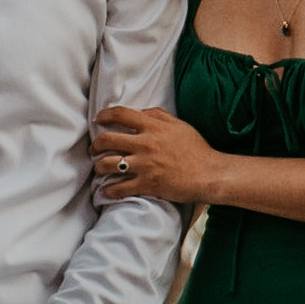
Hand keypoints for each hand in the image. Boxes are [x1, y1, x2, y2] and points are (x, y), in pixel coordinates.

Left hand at [91, 105, 226, 204]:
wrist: (209, 174)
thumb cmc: (197, 149)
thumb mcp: (179, 125)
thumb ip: (158, 115)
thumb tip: (140, 112)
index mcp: (153, 126)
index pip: (120, 114)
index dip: (104, 115)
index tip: (98, 120)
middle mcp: (145, 144)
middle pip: (107, 139)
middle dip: (95, 144)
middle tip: (94, 149)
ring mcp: (145, 165)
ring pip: (108, 164)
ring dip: (99, 166)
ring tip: (99, 168)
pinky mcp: (147, 184)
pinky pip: (119, 188)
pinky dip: (109, 190)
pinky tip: (106, 191)